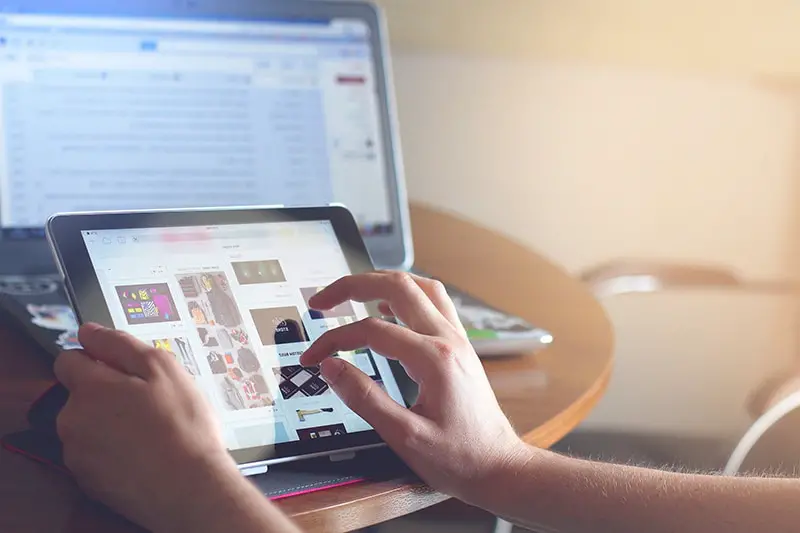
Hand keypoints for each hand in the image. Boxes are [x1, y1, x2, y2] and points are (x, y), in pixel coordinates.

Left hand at [54, 324, 271, 532]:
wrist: (189, 488)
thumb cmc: (182, 426)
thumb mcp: (163, 369)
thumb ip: (120, 345)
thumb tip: (89, 332)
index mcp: (89, 388)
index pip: (67, 359)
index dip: (96, 358)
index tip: (124, 369)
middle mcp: (72, 420)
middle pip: (79, 393)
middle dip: (107, 392)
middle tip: (149, 400)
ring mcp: (77, 453)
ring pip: (87, 424)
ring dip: (109, 421)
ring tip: (150, 429)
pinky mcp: (87, 480)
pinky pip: (94, 453)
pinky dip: (112, 449)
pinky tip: (143, 452)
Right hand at [300, 272, 528, 504]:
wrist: (500, 467)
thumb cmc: (460, 458)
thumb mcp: (405, 437)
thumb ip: (365, 399)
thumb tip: (332, 368)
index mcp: (434, 359)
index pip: (371, 331)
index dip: (334, 340)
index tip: (314, 357)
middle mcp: (449, 339)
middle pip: (397, 287)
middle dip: (353, 286)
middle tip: (322, 300)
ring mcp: (458, 340)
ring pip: (419, 286)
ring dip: (381, 282)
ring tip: (352, 292)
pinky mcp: (460, 347)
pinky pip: (433, 303)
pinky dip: (405, 295)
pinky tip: (387, 308)